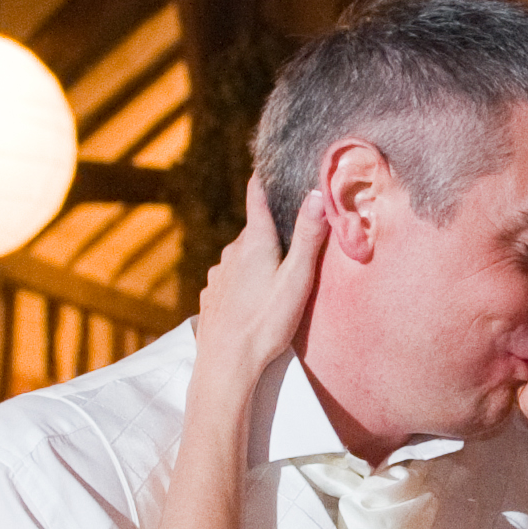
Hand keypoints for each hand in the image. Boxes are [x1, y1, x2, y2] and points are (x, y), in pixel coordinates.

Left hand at [196, 177, 327, 380]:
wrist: (226, 364)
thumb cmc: (266, 323)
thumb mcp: (296, 279)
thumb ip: (307, 236)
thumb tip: (315, 193)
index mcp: (254, 242)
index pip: (256, 195)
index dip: (264, 178)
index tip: (270, 164)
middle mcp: (231, 252)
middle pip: (255, 231)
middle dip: (273, 234)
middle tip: (296, 245)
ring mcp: (218, 274)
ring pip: (243, 258)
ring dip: (259, 262)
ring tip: (278, 281)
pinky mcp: (211, 296)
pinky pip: (231, 280)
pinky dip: (244, 283)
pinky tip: (255, 302)